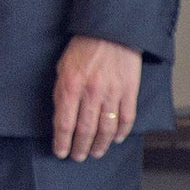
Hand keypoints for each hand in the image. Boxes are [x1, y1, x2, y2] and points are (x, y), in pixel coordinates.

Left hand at [52, 34, 141, 160]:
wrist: (111, 32)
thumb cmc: (83, 48)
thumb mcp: (62, 68)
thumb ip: (61, 92)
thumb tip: (61, 116)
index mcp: (70, 86)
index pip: (64, 123)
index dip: (62, 142)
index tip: (60, 152)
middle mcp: (91, 93)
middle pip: (85, 130)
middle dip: (80, 148)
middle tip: (77, 157)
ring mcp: (112, 93)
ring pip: (106, 128)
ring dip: (99, 144)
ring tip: (94, 153)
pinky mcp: (129, 91)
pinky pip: (126, 118)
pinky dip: (121, 132)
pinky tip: (115, 139)